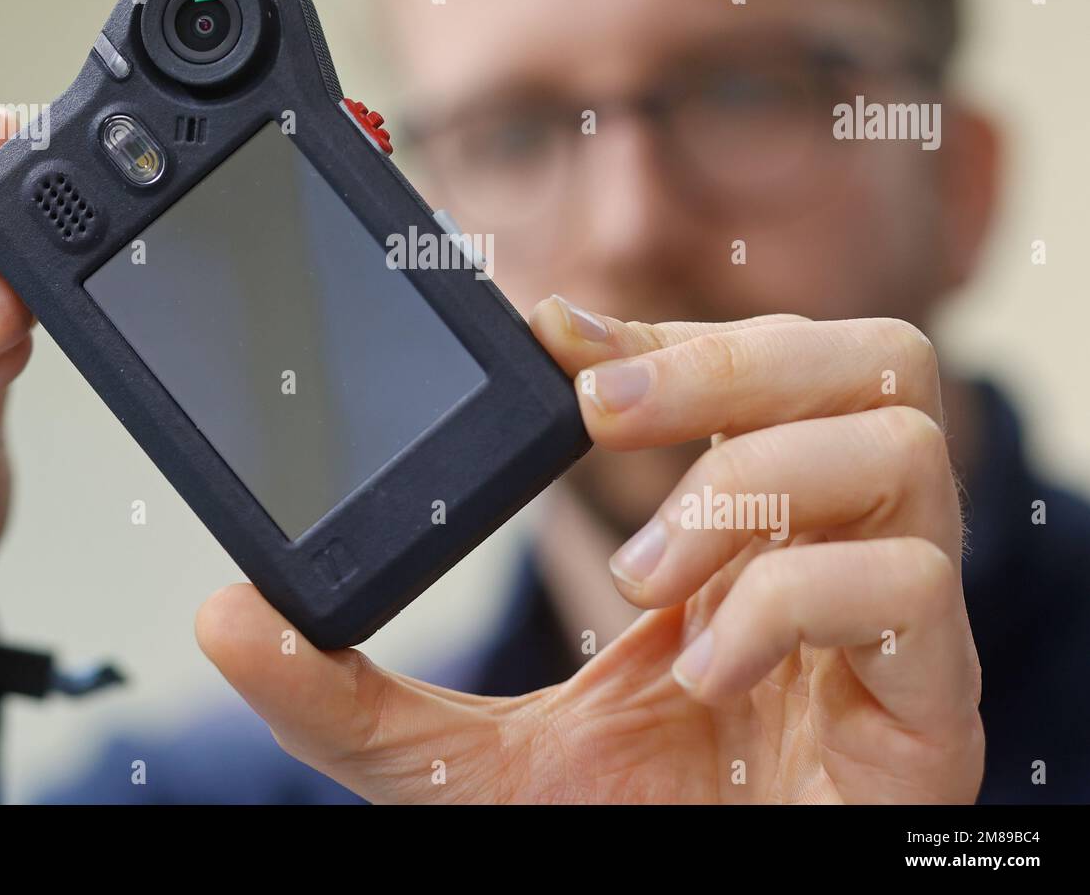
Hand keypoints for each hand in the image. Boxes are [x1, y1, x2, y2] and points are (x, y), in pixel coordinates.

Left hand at [195, 302, 982, 802]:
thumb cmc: (623, 835)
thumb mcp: (463, 752)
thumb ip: (348, 688)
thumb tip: (227, 614)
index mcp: (740, 530)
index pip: (746, 362)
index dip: (658, 325)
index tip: (552, 331)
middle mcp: (833, 544)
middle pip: (859, 356)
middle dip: (720, 361)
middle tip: (602, 408)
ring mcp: (897, 616)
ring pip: (899, 439)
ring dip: (748, 482)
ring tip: (651, 577)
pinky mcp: (932, 700)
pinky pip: (905, 586)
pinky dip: (789, 601)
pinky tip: (707, 672)